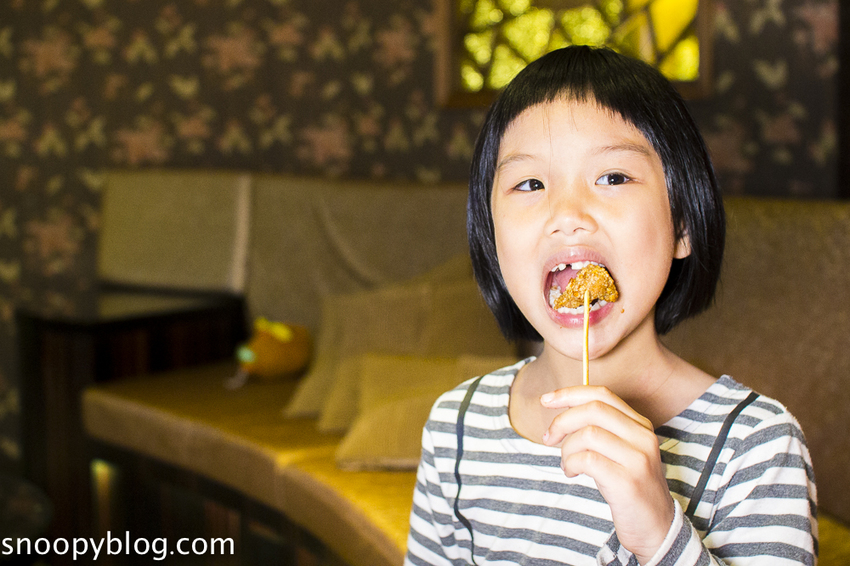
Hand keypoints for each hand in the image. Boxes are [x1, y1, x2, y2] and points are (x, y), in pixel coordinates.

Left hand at [541, 386, 673, 563]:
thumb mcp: (620, 451)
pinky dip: (570, 464)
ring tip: (566, 463)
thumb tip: (560, 412)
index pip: (602, 395)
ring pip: (588, 434)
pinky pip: (587, 460)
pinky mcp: (628, 482)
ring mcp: (638, 459)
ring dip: (566, 448)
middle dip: (562, 421)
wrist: (656, 527)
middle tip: (549, 438)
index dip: (570, 394)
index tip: (546, 400)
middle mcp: (642, 437)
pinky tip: (571, 473)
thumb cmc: (628, 486)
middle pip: (593, 410)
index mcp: (640, 425)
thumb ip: (600, 429)